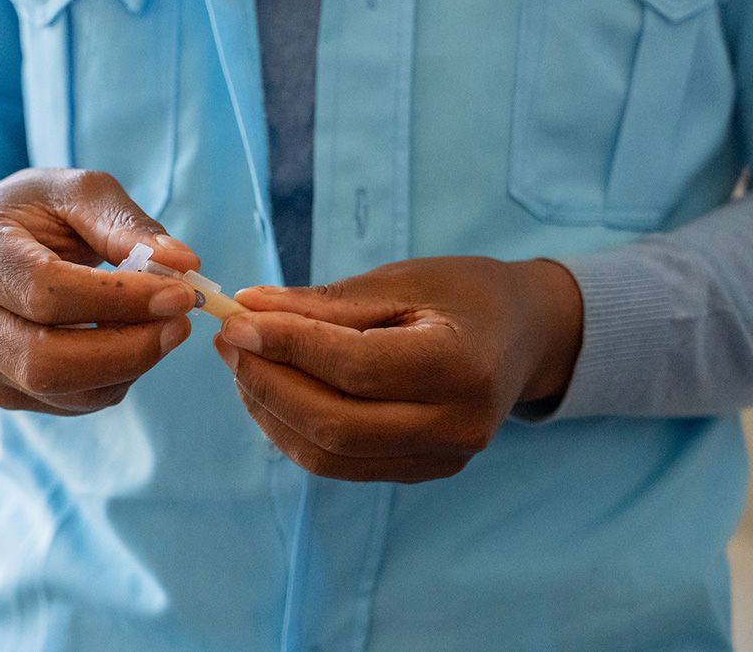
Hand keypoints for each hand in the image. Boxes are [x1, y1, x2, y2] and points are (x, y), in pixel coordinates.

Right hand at [0, 168, 200, 414]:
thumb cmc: (38, 212)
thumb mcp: (79, 193)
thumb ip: (127, 225)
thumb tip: (183, 265)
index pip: (44, 292)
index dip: (117, 300)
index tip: (179, 293)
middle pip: (43, 359)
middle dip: (127, 349)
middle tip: (181, 323)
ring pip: (60, 390)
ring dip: (129, 368)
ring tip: (166, 329)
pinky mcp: (4, 390)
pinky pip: (70, 403)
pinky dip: (116, 380)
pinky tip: (135, 344)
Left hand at [213, 257, 582, 482]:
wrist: (523, 335)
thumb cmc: (463, 294)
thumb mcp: (401, 281)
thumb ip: (326, 304)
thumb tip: (249, 310)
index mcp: (461, 366)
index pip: (355, 367)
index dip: (287, 346)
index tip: (238, 320)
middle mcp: (457, 425)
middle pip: (336, 424)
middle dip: (268, 383)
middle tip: (229, 341)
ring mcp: (441, 458)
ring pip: (329, 455)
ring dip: (272, 411)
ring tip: (243, 364)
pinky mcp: (422, 471)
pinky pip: (340, 464)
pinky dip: (295, 431)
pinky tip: (271, 392)